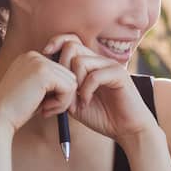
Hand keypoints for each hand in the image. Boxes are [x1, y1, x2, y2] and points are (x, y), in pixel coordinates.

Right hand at [0, 51, 78, 132]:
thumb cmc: (15, 111)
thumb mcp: (35, 92)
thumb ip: (51, 85)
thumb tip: (74, 84)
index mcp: (29, 59)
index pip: (59, 71)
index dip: (58, 91)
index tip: (47, 106)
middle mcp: (34, 56)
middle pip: (68, 74)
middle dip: (63, 96)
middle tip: (48, 110)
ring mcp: (38, 62)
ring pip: (71, 81)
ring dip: (63, 101)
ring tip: (47, 110)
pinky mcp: (44, 72)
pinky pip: (69, 88)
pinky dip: (62, 103)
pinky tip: (46, 110)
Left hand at [42, 34, 157, 140]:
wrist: (127, 130)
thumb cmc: (102, 116)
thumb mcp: (75, 104)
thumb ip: (63, 90)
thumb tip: (44, 83)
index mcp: (89, 63)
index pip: (70, 41)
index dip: (56, 43)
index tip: (44, 55)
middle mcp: (99, 60)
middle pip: (72, 46)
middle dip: (61, 67)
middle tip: (64, 89)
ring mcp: (110, 66)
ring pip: (80, 62)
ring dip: (74, 84)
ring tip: (78, 100)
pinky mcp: (119, 75)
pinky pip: (94, 76)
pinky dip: (86, 91)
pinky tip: (86, 102)